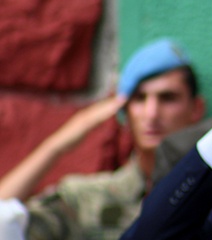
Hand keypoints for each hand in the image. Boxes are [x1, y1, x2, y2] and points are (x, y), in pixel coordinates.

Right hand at [0, 95, 126, 199]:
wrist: (56, 146)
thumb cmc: (70, 140)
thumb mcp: (84, 131)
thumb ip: (92, 125)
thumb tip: (100, 122)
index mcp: (85, 116)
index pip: (100, 107)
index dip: (111, 102)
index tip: (123, 97)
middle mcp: (84, 115)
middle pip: (102, 106)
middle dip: (114, 100)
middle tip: (127, 93)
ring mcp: (83, 120)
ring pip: (100, 110)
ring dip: (111, 104)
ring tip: (123, 98)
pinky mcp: (82, 126)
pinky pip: (95, 119)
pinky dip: (104, 114)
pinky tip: (113, 111)